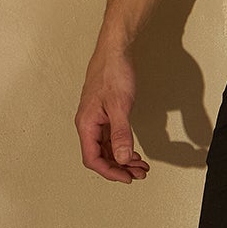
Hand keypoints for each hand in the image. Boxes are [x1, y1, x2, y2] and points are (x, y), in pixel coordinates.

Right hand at [76, 40, 149, 182]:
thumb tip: (121, 158)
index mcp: (86, 123)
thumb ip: (121, 134)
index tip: (127, 178)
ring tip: (140, 166)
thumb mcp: (120, 106)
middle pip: (100, 156)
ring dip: (122, 159)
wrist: (116, 50)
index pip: (93, 158)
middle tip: (138, 174)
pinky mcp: (104, 113)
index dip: (110, 172)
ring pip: (106, 147)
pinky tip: (133, 151)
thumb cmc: (113, 72)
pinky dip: (122, 147)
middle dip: (119, 168)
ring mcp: (96, 118)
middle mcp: (88, 123)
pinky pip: (110, 137)